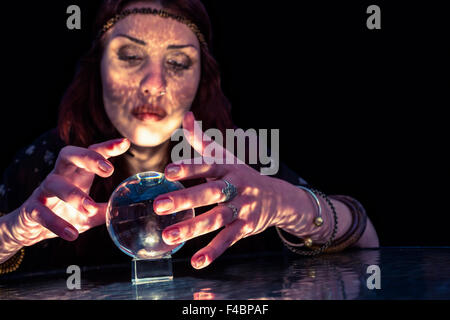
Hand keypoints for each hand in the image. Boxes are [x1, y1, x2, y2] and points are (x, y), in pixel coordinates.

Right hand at [8, 138, 129, 246]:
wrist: (30, 230)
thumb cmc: (64, 214)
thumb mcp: (89, 214)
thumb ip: (106, 210)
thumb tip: (128, 209)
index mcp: (77, 174)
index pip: (90, 153)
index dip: (106, 147)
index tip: (125, 143)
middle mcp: (59, 177)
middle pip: (69, 154)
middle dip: (89, 158)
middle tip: (109, 169)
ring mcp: (43, 191)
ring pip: (54, 183)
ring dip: (74, 195)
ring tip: (90, 207)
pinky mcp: (31, 209)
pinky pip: (41, 212)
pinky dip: (56, 223)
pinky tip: (72, 233)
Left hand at [153, 112, 295, 268]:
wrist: (277, 197)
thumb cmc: (241, 174)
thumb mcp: (225, 156)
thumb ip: (201, 140)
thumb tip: (185, 116)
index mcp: (227, 168)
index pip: (206, 166)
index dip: (188, 168)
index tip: (167, 171)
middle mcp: (235, 187)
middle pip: (210, 193)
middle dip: (184, 199)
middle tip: (158, 206)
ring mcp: (241, 208)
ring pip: (217, 219)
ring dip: (193, 228)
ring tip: (168, 237)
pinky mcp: (245, 227)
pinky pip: (228, 240)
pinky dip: (213, 251)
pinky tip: (196, 262)